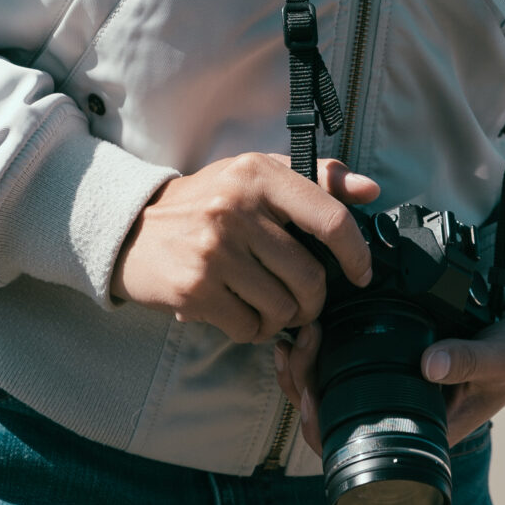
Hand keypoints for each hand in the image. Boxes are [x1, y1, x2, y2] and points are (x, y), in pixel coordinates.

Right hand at [112, 151, 380, 342]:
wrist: (133, 228)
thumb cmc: (208, 202)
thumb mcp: (256, 176)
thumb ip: (316, 179)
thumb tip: (371, 190)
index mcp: (259, 174)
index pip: (330, 218)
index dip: (356, 253)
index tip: (360, 274)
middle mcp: (236, 207)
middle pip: (310, 277)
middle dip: (313, 300)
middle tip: (300, 299)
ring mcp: (214, 249)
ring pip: (282, 308)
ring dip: (281, 318)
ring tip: (263, 304)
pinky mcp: (194, 287)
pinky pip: (249, 328)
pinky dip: (251, 330)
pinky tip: (238, 313)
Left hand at [276, 295, 504, 454]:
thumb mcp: (499, 359)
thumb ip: (470, 361)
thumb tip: (431, 364)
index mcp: (418, 432)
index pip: (352, 443)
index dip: (318, 419)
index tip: (310, 382)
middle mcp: (396, 418)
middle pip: (326, 417)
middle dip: (302, 382)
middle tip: (302, 341)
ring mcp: (388, 393)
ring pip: (326, 392)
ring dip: (303, 367)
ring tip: (299, 334)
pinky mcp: (387, 364)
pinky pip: (339, 368)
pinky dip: (317, 352)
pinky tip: (308, 330)